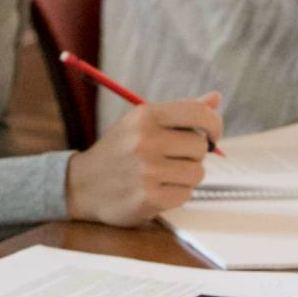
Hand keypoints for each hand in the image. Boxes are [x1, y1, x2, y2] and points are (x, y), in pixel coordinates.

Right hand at [65, 94, 221, 226]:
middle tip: (172, 158)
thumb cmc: (119, 151)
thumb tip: (216, 98)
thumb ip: (179, 112)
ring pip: (197, 173)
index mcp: (145, 116)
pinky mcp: (148, 198)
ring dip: (185, 176)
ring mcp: (147, 171)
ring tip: (163, 175)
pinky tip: (157, 190)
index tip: (212, 135)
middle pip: (200, 146)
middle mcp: (145, 140)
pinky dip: (176, 194)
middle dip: (192, 155)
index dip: (214, 125)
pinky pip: (185, 195)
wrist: (81, 185)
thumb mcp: (141, 123)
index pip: (199, 113)